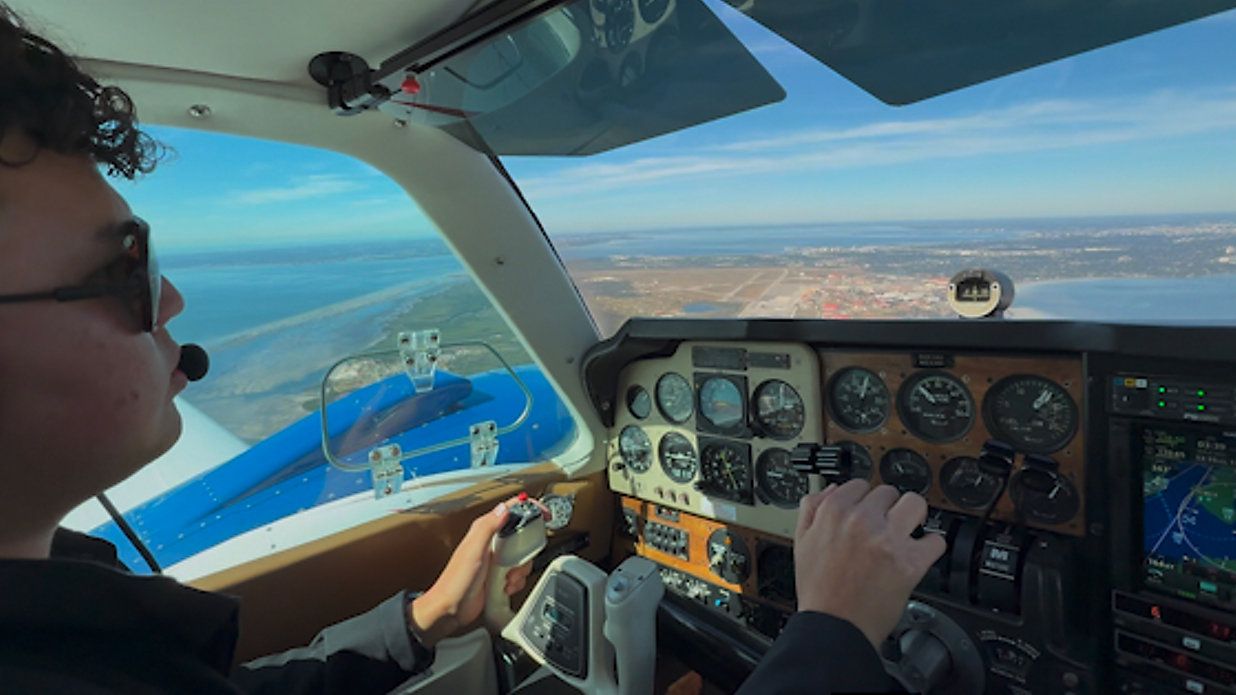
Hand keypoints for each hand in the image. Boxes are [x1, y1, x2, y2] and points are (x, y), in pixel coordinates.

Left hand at [409, 495, 546, 645]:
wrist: (451, 610)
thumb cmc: (456, 581)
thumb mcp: (474, 550)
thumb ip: (488, 527)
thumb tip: (504, 508)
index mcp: (485, 530)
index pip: (511, 510)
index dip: (530, 508)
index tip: (544, 515)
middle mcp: (492, 543)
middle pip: (523, 536)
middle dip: (526, 551)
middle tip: (516, 562)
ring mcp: (497, 560)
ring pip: (523, 557)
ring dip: (520, 570)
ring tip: (506, 578)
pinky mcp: (500, 576)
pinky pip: (519, 574)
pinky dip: (516, 582)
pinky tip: (504, 587)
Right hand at [793, 480, 946, 648]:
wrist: (834, 626)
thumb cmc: (819, 590)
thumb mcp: (801, 542)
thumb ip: (813, 508)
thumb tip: (833, 489)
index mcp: (834, 511)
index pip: (860, 484)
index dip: (864, 499)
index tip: (868, 510)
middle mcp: (862, 521)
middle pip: (889, 492)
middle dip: (887, 508)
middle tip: (885, 525)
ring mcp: (888, 540)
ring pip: (915, 505)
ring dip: (913, 516)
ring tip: (907, 530)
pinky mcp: (910, 562)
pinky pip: (934, 541)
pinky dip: (930, 547)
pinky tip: (919, 553)